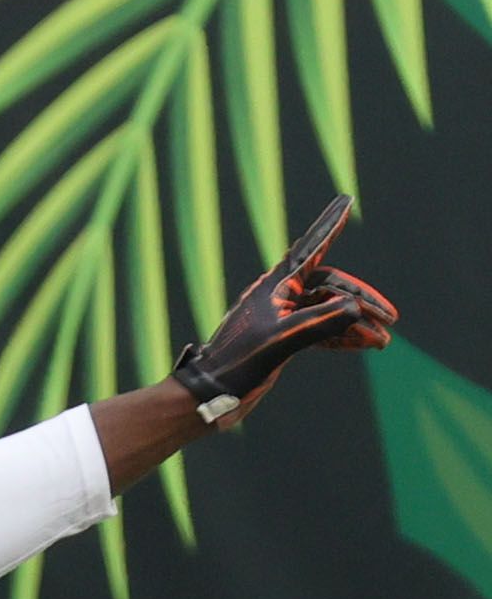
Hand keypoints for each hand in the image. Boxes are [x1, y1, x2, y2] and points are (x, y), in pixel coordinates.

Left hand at [179, 195, 397, 425]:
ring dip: (357, 323)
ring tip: (382, 341)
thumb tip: (355, 307)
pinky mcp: (284, 338)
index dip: (330, 225)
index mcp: (275, 287)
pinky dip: (343, 335)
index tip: (345, 201)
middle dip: (363, 301)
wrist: (209, 397)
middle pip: (332, 287)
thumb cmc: (237, 365)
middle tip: (390, 319)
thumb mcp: (280, 342)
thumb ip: (318, 323)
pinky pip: (322, 329)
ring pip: (330, 310)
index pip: (311, 248)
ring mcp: (283, 317)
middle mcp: (280, 296)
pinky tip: (363, 344)